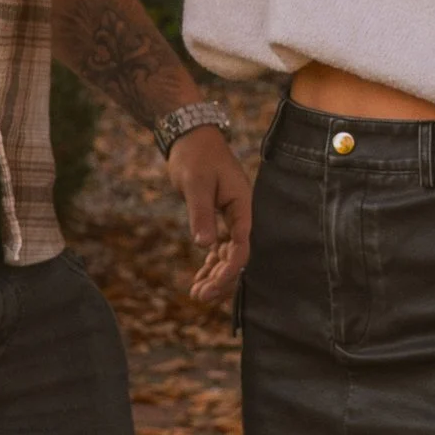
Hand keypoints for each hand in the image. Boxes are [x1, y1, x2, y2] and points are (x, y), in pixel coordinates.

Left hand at [167, 124, 252, 305]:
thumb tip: (205, 246)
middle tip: (200, 297)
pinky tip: (197, 281)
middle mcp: (241, 215)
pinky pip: (218, 248)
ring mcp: (231, 219)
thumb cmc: (196, 156)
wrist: (191, 137)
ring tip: (196, 295)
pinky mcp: (218, 219)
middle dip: (221, 279)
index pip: (242, 246)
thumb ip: (201, 214)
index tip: (213, 285)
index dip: (230, 269)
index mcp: (243, 206)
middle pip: (237, 256)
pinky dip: (209, 264)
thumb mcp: (196, 183)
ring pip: (227, 256)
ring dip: (214, 276)